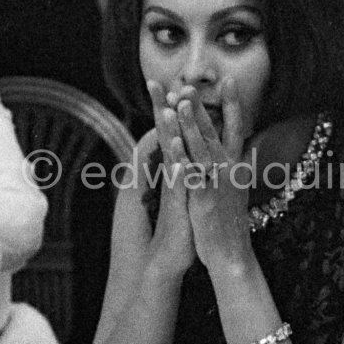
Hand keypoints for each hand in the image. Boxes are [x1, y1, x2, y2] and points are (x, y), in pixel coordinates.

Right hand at [146, 79, 195, 275]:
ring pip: (169, 157)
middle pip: (166, 137)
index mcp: (179, 170)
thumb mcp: (187, 195)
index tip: (173, 87)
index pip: (173, 135)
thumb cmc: (183, 227)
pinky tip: (175, 156)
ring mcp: (174, 191)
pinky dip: (176, 170)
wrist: (168, 259)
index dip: (172, 112)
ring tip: (165, 109)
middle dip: (162, 110)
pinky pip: (176, 185)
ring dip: (167, 133)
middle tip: (156, 83)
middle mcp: (173, 176)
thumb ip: (186, 174)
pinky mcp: (177, 208)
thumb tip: (185, 156)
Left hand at [176, 80, 253, 270]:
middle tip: (192, 83)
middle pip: (216, 132)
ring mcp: (217, 184)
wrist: (232, 253)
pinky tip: (173, 143)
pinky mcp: (203, 200)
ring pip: (203, 149)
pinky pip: (192, 175)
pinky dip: (183, 157)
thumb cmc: (231, 221)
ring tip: (181, 102)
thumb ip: (241, 167)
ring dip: (191, 124)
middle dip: (203, 107)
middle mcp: (229, 171)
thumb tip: (248, 149)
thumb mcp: (239, 189)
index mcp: (236, 166)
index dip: (232, 104)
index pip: (237, 128)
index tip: (229, 80)